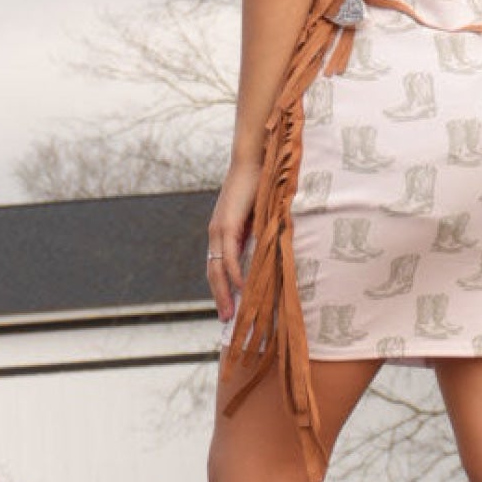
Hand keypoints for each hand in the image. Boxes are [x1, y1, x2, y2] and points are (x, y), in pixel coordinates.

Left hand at [207, 158, 263, 327]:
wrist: (252, 162)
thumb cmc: (258, 186)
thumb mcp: (259, 217)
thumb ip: (259, 236)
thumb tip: (269, 255)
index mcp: (222, 234)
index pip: (218, 267)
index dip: (221, 288)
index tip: (228, 307)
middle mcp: (216, 234)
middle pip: (213, 273)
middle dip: (220, 297)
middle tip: (226, 319)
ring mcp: (219, 230)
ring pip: (217, 268)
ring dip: (223, 292)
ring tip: (230, 312)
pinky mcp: (227, 224)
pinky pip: (229, 255)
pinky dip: (234, 272)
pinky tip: (240, 287)